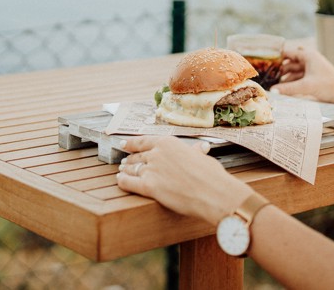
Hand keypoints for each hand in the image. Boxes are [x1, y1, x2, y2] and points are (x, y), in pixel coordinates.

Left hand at [116, 135, 251, 225]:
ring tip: (122, 172)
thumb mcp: (202, 156)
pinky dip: (123, 182)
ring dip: (125, 170)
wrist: (213, 192)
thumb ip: (195, 151)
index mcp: (168, 142)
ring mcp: (151, 169)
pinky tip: (120, 181)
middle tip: (124, 162)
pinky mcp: (149, 187)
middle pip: (137, 156)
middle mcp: (156, 153)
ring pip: (131, 168)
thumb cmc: (211, 175)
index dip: (130, 144)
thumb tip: (201, 147)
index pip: (143, 141)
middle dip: (129, 160)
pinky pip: (129, 182)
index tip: (124, 145)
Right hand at [271, 45, 333, 103]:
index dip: (275, 55)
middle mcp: (309, 58)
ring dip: (285, 75)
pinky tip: (285, 87)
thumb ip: (288, 89)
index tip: (264, 60)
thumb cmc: (329, 86)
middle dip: (279, 67)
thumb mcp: (307, 87)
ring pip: (294, 69)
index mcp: (307, 55)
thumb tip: (272, 91)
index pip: (287, 51)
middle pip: (289, 60)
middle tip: (267, 74)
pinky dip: (292, 80)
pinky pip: (299, 75)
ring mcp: (312, 66)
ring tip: (274, 83)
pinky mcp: (314, 75)